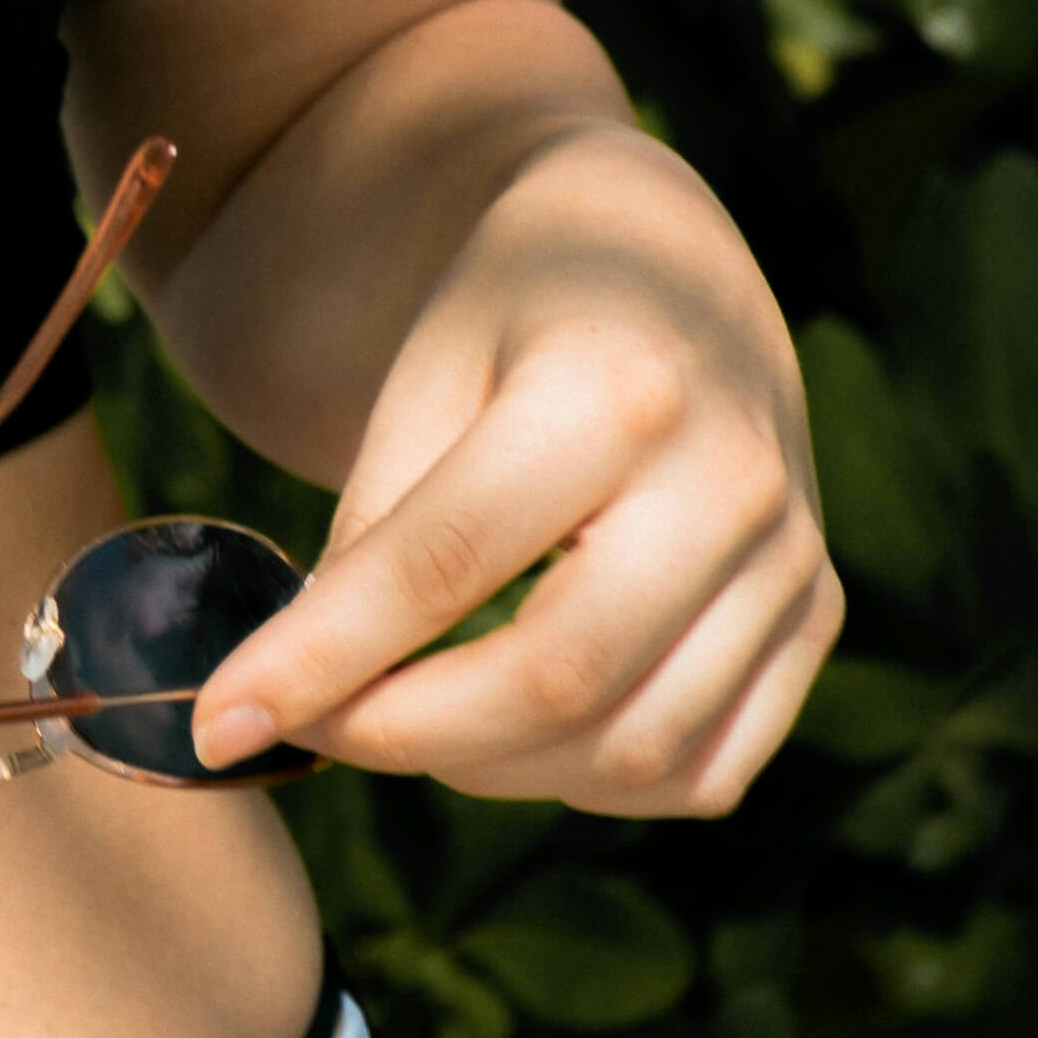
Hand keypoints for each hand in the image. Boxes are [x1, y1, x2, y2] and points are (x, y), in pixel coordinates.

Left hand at [192, 125, 838, 815]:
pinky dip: (592, 781)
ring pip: (634, 750)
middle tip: (307, 725)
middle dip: (406, 735)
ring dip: (493, 770)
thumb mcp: (423, 373)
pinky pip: (705, 770)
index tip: (219, 721)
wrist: (660, 255)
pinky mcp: (818, 615)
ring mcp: (792, 556)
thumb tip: (310, 698)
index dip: (322, 659)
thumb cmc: (512, 309)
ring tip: (400, 715)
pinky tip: (516, 730)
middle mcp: (730, 478)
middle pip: (556, 683)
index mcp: (614, 386)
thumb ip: (378, 532)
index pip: (444, 565)